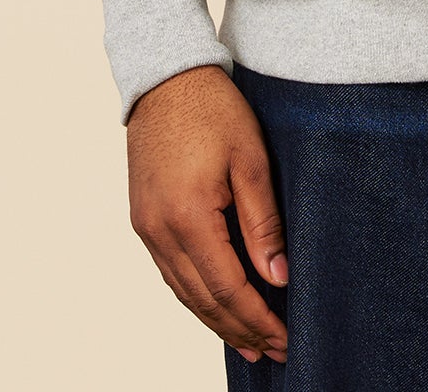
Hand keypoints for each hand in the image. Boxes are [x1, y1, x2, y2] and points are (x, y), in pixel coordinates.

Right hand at [126, 64, 289, 366]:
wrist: (165, 76)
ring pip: (183, 292)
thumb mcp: (250, 158)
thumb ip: (263, 222)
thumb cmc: (213, 108)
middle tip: (273, 351)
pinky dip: (194, 295)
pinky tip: (213, 305)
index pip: (228, 288)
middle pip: (203, 299)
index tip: (285, 338)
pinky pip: (170, 272)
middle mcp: (160, 231)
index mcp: (189, 217)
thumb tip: (278, 276)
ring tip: (248, 342)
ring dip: (215, 321)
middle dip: (240, 329)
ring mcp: (146, 228)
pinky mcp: (142, 219)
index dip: (259, 318)